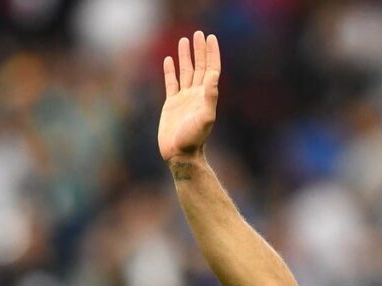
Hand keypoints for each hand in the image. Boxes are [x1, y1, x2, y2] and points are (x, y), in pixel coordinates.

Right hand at [158, 31, 220, 163]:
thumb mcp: (205, 117)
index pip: (211, 69)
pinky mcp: (171, 104)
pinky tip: (169, 61)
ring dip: (186, 56)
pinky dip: (170, 71)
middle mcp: (196, 94)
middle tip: (198, 34)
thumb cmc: (194, 139)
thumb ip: (210, 96)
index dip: (211, 54)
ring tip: (184, 40)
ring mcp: (184, 98)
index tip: (211, 38)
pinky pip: (171, 83)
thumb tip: (212, 75)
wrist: (180, 154)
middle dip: (200, 50)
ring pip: (185, 72)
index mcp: (206, 95)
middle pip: (199, 67)